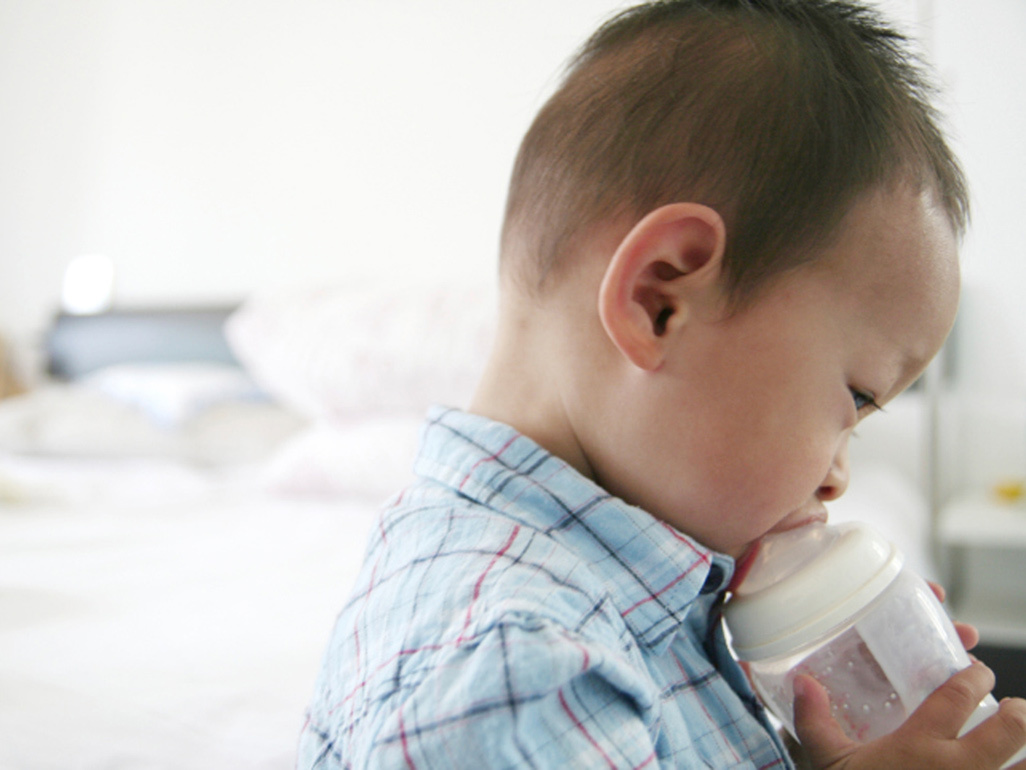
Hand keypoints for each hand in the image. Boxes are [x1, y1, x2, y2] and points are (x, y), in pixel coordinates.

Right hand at [788, 581, 1025, 768]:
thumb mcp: (828, 763)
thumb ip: (815, 720)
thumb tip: (802, 680)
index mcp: (921, 745)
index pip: (957, 695)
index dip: (972, 675)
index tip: (975, 667)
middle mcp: (959, 768)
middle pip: (1009, 729)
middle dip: (1018, 713)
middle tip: (1015, 706)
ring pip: (1024, 767)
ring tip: (1024, 745)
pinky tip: (1018, 767)